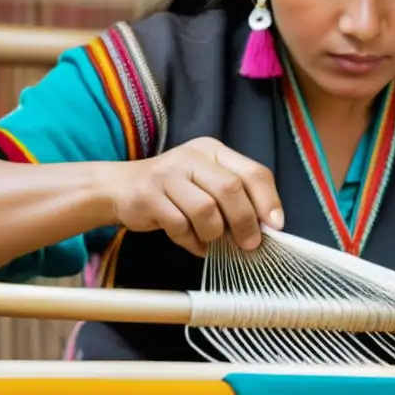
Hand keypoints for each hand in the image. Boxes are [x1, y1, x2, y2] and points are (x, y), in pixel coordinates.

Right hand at [107, 137, 282, 255]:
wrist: (119, 188)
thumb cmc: (175, 190)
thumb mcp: (207, 182)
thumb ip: (236, 196)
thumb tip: (268, 227)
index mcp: (213, 150)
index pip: (253, 172)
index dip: (268, 201)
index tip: (275, 226)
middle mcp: (192, 156)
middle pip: (231, 190)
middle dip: (245, 223)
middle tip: (249, 244)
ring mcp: (168, 174)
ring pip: (205, 211)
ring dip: (213, 234)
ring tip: (210, 240)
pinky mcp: (148, 196)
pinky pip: (180, 226)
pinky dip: (191, 241)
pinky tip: (192, 242)